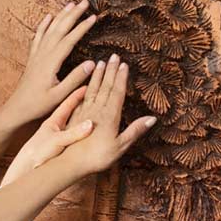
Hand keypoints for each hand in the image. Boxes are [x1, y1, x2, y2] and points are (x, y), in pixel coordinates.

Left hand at [0, 0, 97, 126]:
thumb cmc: (38, 105)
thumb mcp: (60, 95)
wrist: (17, 109)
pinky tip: (48, 17)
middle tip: (85, 2)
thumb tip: (92, 63)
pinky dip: (43, 25)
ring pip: (49, 30)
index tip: (94, 17)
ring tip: (70, 4)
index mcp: (51, 63)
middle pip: (59, 29)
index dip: (82, 27)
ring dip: (60, 16)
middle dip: (73, 15)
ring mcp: (36, 55)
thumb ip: (75, 79)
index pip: (69, 40)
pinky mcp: (32, 58)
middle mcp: (42, 55)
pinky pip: (38, 37)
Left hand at [1, 86, 92, 185]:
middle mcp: (54, 124)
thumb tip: (91, 124)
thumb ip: (74, 133)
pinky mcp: (54, 143)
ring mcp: (53, 133)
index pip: (68, 102)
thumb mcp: (57, 141)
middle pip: (71, 108)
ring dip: (82, 113)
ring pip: (71, 120)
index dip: (79, 93)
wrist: (24, 168)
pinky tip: (84, 128)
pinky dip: (78, 127)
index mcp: (53, 120)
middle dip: (83, 100)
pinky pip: (69, 131)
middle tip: (94, 93)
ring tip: (94, 107)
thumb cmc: (37, 153)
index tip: (90, 85)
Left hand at [60, 55, 156, 175]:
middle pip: (104, 87)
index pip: (116, 92)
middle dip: (110, 71)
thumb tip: (151, 118)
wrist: (68, 163)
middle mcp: (95, 111)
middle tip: (114, 56)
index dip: (120, 78)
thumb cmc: (96, 158)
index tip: (124, 64)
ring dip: (96, 76)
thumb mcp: (119, 147)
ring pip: (90, 90)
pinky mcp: (72, 119)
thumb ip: (134, 131)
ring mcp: (82, 113)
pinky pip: (78, 99)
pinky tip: (84, 84)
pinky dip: (82, 89)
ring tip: (99, 63)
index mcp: (109, 116)